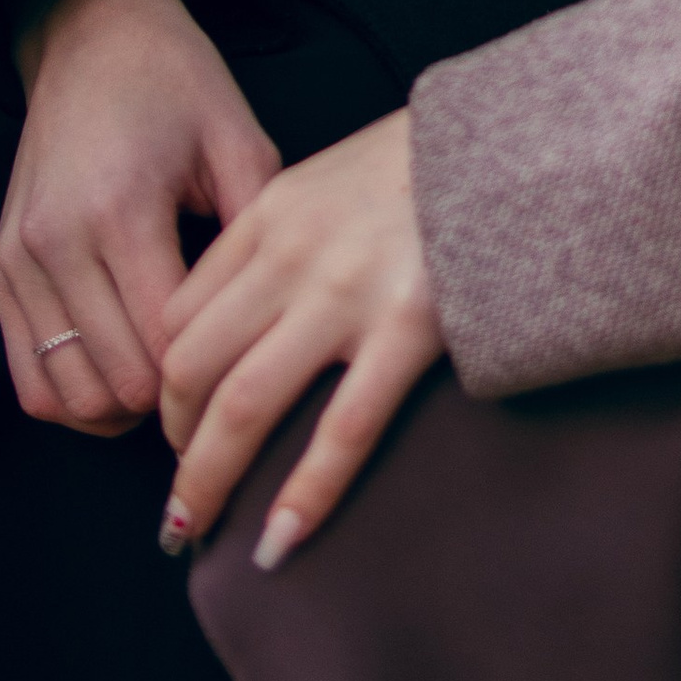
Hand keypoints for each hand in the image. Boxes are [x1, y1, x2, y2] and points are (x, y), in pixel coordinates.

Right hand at [0, 0, 280, 436]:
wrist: (91, 34)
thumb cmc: (177, 83)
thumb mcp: (240, 140)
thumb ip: (255, 234)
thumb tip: (268, 328)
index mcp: (121, 210)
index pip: (165, 349)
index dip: (214, 375)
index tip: (249, 363)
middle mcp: (55, 243)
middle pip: (116, 386)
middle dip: (172, 398)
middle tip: (217, 373)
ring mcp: (16, 261)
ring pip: (66, 398)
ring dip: (121, 407)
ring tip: (169, 375)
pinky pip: (29, 380)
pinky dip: (75, 395)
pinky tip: (121, 368)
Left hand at [159, 110, 443, 568]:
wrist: (513, 139)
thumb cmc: (425, 162)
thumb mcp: (331, 176)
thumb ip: (284, 233)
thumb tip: (244, 314)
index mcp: (271, 211)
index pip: (181, 314)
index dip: (167, 384)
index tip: (178, 427)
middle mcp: (292, 252)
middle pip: (192, 366)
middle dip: (174, 442)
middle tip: (181, 490)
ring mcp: (346, 292)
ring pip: (243, 405)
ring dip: (208, 480)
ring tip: (197, 532)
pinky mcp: (407, 328)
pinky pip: (342, 431)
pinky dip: (304, 495)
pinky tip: (280, 541)